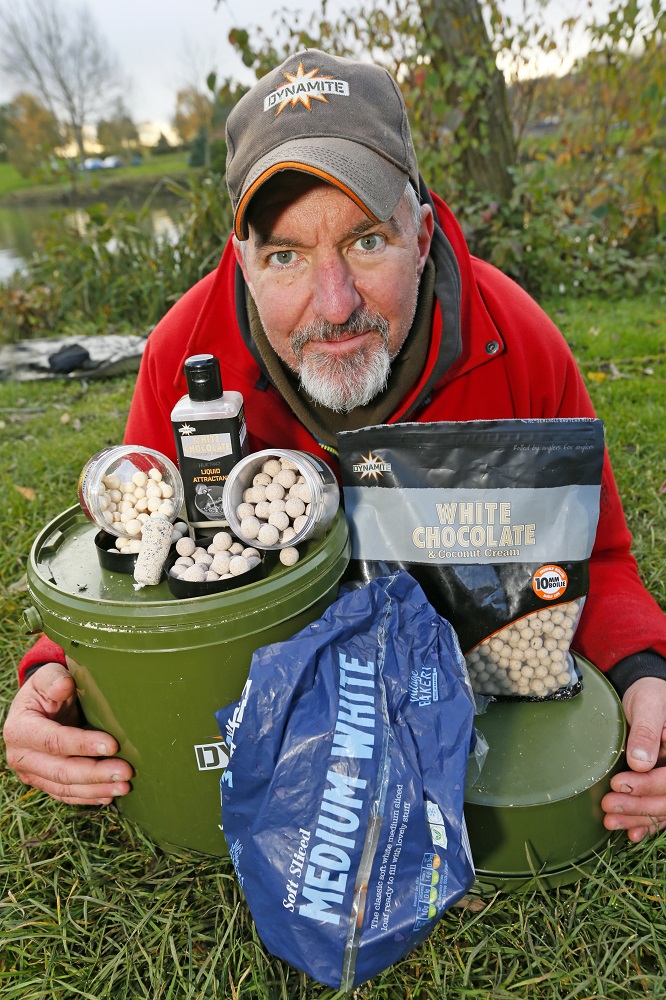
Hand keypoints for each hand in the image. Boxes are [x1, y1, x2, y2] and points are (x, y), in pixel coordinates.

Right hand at [3, 662, 132, 804]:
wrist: (42, 703)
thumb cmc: (48, 687)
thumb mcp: (48, 676)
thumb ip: (54, 679)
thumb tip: (64, 686)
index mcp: (21, 729)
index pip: (53, 741)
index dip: (82, 744)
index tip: (112, 744)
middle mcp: (21, 756)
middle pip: (60, 771)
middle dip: (95, 773)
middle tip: (126, 771)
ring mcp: (32, 773)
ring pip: (64, 788)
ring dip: (96, 789)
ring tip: (125, 786)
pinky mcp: (43, 782)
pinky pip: (65, 795)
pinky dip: (89, 796)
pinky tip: (110, 795)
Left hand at [601, 676, 665, 841]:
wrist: (645, 695)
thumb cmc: (649, 696)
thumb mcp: (648, 706)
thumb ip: (646, 732)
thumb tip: (640, 762)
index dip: (648, 784)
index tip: (618, 783)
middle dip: (639, 805)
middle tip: (608, 805)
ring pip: (663, 808)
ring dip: (638, 819)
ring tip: (610, 821)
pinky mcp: (662, 787)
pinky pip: (660, 812)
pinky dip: (646, 825)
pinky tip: (631, 835)